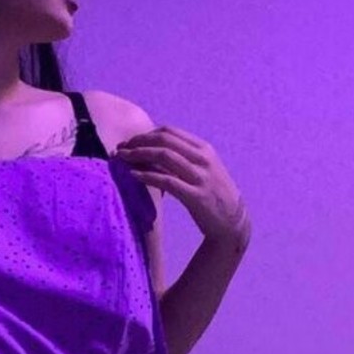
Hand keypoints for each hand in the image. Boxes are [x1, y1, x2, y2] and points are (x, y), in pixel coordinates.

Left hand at [114, 124, 250, 244]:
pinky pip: (167, 181)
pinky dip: (147, 175)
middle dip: (138, 142)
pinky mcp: (196, 196)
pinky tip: (133, 175)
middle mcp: (203, 159)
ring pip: (164, 156)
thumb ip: (184, 158)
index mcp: (204, 149)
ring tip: (121, 158)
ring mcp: (201, 177)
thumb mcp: (203, 169)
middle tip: (120, 149)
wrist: (233, 221)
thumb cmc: (213, 194)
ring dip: (138, 154)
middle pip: (164, 140)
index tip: (130, 141)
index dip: (146, 134)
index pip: (169, 132)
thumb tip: (153, 150)